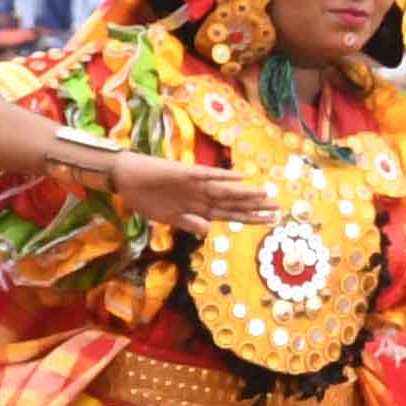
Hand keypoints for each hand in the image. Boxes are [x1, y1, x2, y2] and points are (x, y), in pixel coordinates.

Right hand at [108, 152, 271, 228]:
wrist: (126, 178)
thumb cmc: (147, 198)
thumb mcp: (169, 218)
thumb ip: (189, 223)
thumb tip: (210, 231)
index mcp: (199, 208)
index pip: (231, 214)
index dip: (250, 218)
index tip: (270, 221)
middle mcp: (202, 196)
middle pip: (233, 203)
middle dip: (255, 207)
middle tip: (278, 210)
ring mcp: (196, 184)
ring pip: (226, 190)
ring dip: (245, 193)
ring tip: (266, 195)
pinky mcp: (185, 174)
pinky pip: (207, 175)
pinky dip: (222, 177)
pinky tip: (240, 177)